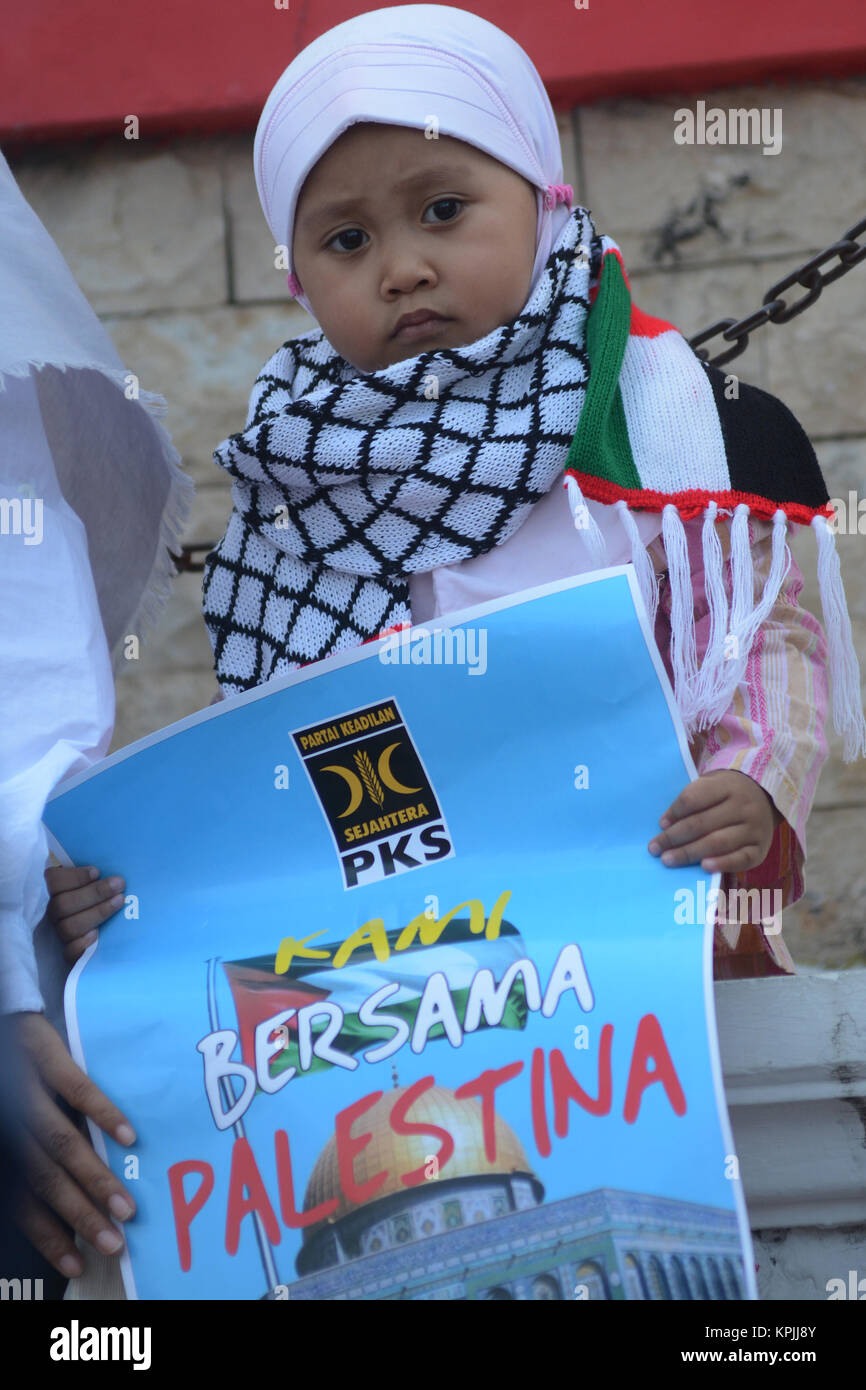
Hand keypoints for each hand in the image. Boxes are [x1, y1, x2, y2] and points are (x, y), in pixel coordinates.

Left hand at [12, 1012, 136, 1278]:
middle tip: (114, 1244)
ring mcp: (26, 1089)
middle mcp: (10, 1123)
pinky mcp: (45, 1056)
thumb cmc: (8, 1076)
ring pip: (61, 1143)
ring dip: (94, 1178)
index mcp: (4, 1143)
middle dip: (79, 1216)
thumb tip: (66, 1199)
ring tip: (127, 1207)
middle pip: (45, 1179)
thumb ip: (33, 1155)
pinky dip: (102, 1113)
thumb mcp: (12, 1120)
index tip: (77, 1265)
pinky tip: (128, 1137)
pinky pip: (76, 1089)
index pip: (23, 1201)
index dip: (48, 1236)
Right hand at [44, 864, 125, 964]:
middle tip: (119, 884)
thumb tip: (108, 867)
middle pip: (62, 905)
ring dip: (97, 912)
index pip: (53, 881)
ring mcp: (59, 934)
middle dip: (94, 893)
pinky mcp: (69, 954)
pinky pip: (69, 953)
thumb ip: (94, 875)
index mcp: (54, 890)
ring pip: (69, 927)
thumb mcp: (94, 881)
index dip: (74, 877)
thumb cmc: (99, 896)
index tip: (97, 872)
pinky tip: (96, 934)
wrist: (105, 931)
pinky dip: (82, 944)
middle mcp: (52, 912)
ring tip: (119, 901)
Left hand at [647, 769, 781, 872]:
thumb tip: (666, 826)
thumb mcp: (710, 786)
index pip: (694, 799)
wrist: (765, 797)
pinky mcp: (761, 849)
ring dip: (689, 853)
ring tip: (668, 860)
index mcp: (727, 786)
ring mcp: (754, 828)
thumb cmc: (727, 794)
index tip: (660, 824)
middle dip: (674, 838)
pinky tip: (703, 867)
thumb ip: (689, 801)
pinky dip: (722, 864)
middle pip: (702, 823)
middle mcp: (743, 806)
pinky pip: (741, 859)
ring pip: (718, 842)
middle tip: (655, 848)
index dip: (675, 812)